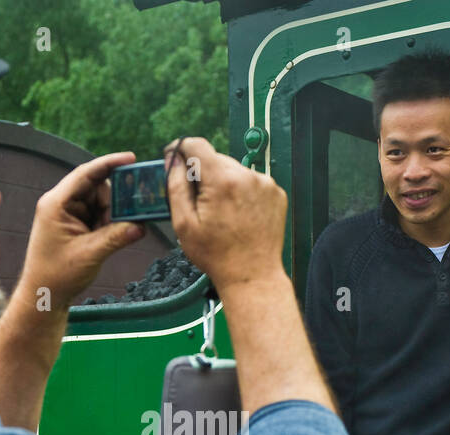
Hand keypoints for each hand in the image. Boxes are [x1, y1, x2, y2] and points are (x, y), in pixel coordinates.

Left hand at [18, 152, 144, 311]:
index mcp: (56, 203)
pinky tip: (111, 237)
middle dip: (114, 201)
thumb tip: (141, 225)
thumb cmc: (57, 275)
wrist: (44, 295)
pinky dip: (109, 224)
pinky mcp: (76, 224)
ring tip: (112, 236)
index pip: (86, 174)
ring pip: (101, 202)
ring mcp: (68, 213)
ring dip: (112, 216)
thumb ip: (117, 237)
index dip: (109, 164)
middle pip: (97, 187)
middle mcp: (61, 203)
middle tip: (129, 217)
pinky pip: (99, 215)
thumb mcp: (90, 254)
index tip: (131, 158)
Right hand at [162, 136, 286, 289]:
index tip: (175, 158)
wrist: (252, 275)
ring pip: (234, 170)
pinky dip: (241, 192)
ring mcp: (265, 183)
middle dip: (203, 174)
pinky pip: (251, 182)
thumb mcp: (184, 224)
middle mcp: (246, 176)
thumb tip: (173, 159)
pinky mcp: (275, 192)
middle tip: (199, 202)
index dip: (180, 149)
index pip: (196, 145)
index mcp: (222, 181)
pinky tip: (238, 215)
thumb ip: (176, 186)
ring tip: (222, 213)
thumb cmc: (217, 255)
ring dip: (223, 183)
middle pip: (215, 159)